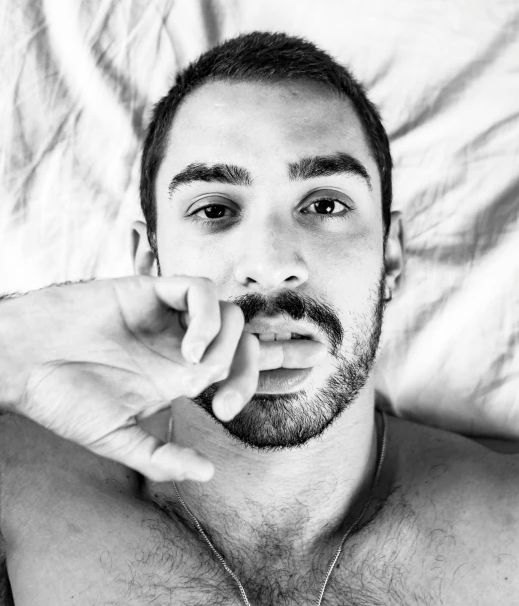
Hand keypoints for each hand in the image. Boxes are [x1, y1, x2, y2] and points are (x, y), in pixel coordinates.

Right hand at [0, 276, 258, 482]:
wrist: (24, 361)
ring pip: (228, 312)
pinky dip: (206, 316)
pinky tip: (188, 345)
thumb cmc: (63, 398)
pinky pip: (200, 289)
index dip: (245, 385)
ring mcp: (168, 316)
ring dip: (227, 342)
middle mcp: (179, 342)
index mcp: (178, 374)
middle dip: (249, 368)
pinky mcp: (151, 291)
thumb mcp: (116, 437)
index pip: (233, 368)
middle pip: (241, 339)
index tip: (224, 413)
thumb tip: (207, 473)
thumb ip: (160, 457)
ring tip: (197, 367)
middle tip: (225, 402)